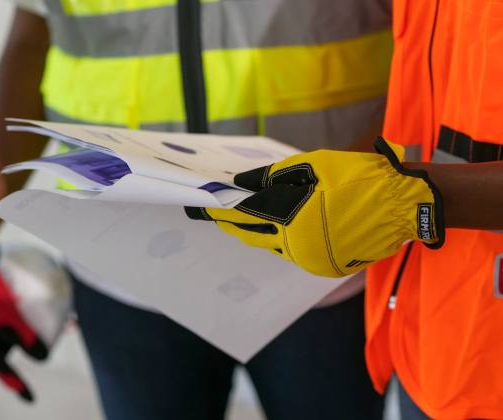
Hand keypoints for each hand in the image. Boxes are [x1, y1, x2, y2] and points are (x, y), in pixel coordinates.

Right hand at [0, 245, 68, 401]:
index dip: (17, 384)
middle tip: (59, 334)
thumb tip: (42, 358)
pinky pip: (3, 314)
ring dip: (28, 327)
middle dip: (31, 344)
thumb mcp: (10, 312)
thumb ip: (26, 336)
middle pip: (7, 346)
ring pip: (7, 328)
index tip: (30, 400)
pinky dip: (19, 313)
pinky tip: (39, 301)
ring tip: (59, 318)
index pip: (1, 367)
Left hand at [186, 138, 444, 277]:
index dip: (222, 211)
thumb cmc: (357, 177)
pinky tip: (280, 228)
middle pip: (252, 235)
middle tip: (219, 216)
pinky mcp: (324, 267)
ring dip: (259, 232)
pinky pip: (292, 253)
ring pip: (272, 246)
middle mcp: (295, 244)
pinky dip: (281, 240)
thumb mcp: (313, 166)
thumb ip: (273, 177)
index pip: (245, 215)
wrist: (402, 204)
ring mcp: (310, 258)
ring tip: (245, 220)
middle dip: (234, 224)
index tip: (203, 208)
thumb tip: (243, 184)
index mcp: (291, 217)